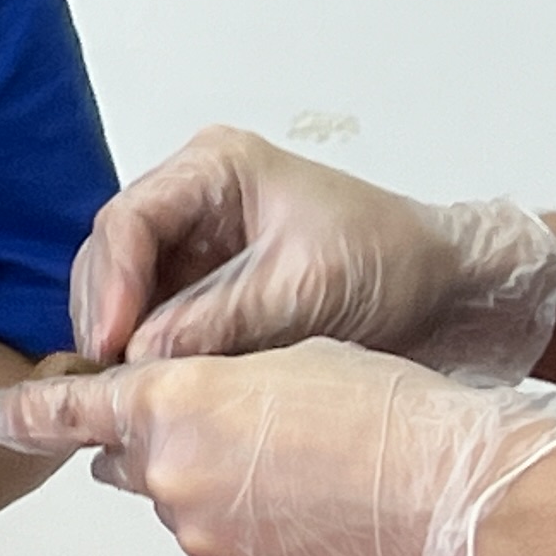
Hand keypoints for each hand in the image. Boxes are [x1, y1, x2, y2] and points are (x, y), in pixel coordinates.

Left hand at [0, 339, 555, 555]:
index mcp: (173, 403)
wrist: (456, 491)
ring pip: (188, 514)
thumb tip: (172, 426)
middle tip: (248, 440)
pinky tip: (319, 525)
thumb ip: (204, 387)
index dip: (30, 413)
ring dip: (223, 499)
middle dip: (168, 452)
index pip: (70, 410)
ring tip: (309, 484)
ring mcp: (203, 541)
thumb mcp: (283, 358)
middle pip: (134, 465)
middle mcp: (169, 477)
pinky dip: (259, 543)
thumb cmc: (385, 409)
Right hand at [72, 126, 555, 374]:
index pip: (130, 219)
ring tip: (122, 386)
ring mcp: (195, 244)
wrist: (451, 291)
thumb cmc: (394, 261)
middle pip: (113, 253)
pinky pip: (154, 317)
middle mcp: (193, 200)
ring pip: (125, 289)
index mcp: (214, 169)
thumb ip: (218, 320)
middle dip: (106, 313)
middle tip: (103, 374)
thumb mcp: (305, 289)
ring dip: (119, 336)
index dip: (113, 283)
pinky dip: (145, 351)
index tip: (111, 342)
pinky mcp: (205, 287)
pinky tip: (147, 385)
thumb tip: (139, 359)